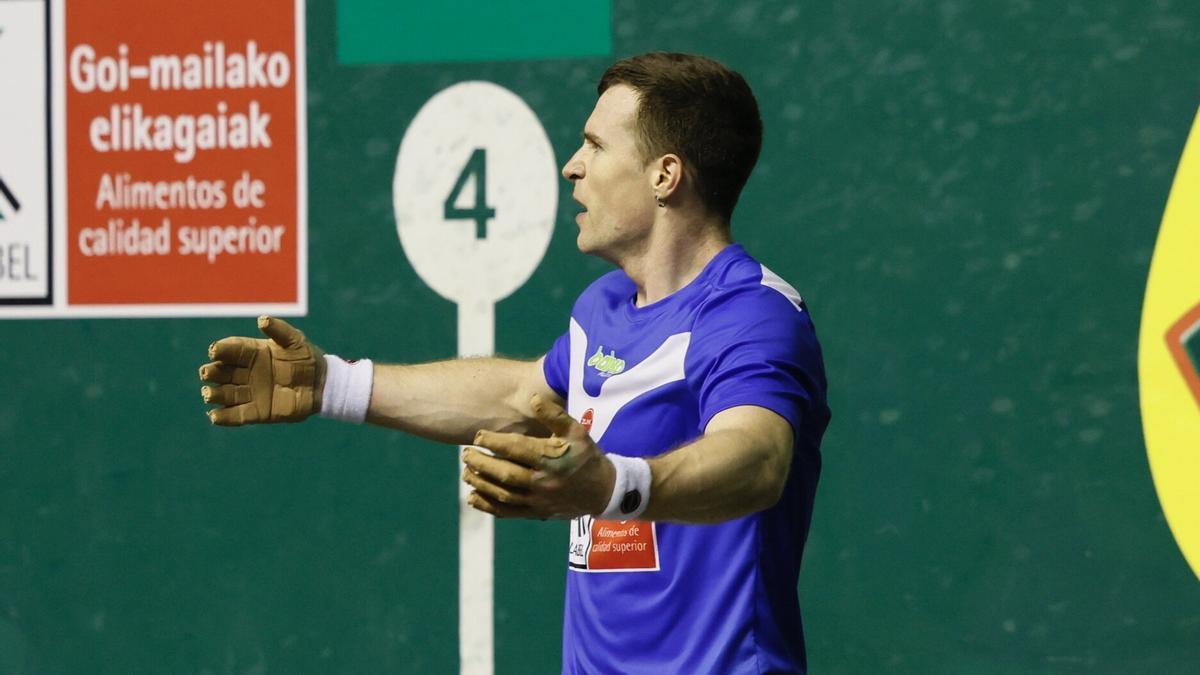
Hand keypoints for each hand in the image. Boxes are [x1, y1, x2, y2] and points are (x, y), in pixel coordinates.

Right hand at [198, 315, 325, 425]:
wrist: (321, 384)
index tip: (214, 350)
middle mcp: (246, 373)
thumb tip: (262, 320)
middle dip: (212, 372)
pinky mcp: (257, 412)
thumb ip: (279, 330)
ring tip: (208, 394)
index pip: (231, 350)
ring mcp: (250, 393)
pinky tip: (215, 416)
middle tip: (207, 372)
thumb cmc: (307, 358)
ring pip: (225, 394)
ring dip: (214, 394)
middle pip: (222, 372)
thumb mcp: (295, 340)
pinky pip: (237, 415)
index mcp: (252, 353)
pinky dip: (224, 417)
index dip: (221, 350)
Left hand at [462, 394, 615, 519]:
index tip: (478, 436)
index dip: (493, 442)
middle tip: (465, 453)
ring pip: (502, 494)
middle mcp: (542, 482)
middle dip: (480, 463)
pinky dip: (488, 506)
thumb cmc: (586, 456)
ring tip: (466, 472)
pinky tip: (473, 497)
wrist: (603, 490)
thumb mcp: (576, 431)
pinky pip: (508, 512)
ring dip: (480, 483)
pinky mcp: (536, 513)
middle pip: (504, 473)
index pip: (516, 449)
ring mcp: (538, 500)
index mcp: (550, 459)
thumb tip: (532, 399)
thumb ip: (554, 415)